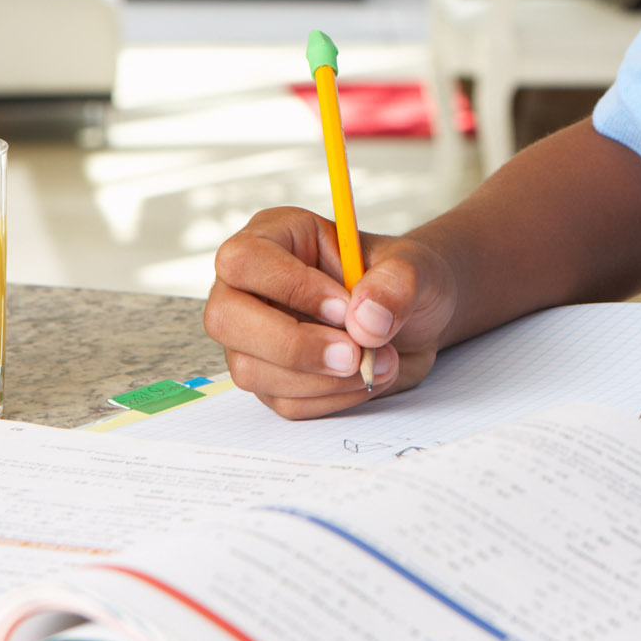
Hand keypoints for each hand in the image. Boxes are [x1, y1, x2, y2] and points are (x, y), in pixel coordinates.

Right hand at [205, 206, 458, 418]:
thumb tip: (366, 320)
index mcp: (275, 238)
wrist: (415, 322)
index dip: (290, 287)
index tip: (345, 308)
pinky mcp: (271, 378)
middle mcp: (250, 287)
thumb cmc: (402, 281)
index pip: (245, 259)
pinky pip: (284, 402)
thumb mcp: (415, 267)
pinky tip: (364, 377)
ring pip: (251, 370)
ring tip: (378, 361)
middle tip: (354, 354)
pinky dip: (331, 397)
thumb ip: (397, 283)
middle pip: (226, 318)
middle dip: (295, 344)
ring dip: (321, 378)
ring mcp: (253, 337)